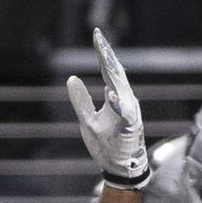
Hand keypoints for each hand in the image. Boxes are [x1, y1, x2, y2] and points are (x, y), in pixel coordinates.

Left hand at [67, 28, 148, 189]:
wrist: (119, 168)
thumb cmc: (106, 145)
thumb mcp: (88, 120)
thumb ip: (81, 100)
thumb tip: (71, 78)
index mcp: (115, 97)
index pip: (108, 70)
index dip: (102, 53)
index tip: (96, 34)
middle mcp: (125, 101)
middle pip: (115, 73)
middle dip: (107, 55)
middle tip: (99, 38)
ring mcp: (129, 113)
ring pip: (121, 88)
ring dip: (113, 71)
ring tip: (104, 54)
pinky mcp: (130, 128)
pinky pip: (125, 114)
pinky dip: (118, 103)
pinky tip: (109, 92)